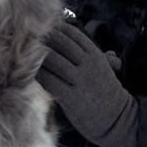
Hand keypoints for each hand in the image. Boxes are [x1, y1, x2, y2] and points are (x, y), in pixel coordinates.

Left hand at [37, 22, 138, 146]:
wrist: (116, 118)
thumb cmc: (106, 92)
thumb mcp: (103, 68)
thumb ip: (88, 55)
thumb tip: (70, 40)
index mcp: (97, 56)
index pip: (73, 35)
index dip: (58, 30)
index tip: (46, 28)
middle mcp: (89, 65)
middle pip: (61, 44)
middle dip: (46, 39)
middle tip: (34, 38)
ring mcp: (80, 81)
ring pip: (53, 60)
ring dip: (40, 56)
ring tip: (30, 55)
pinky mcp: (72, 98)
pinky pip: (50, 81)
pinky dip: (40, 75)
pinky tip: (35, 74)